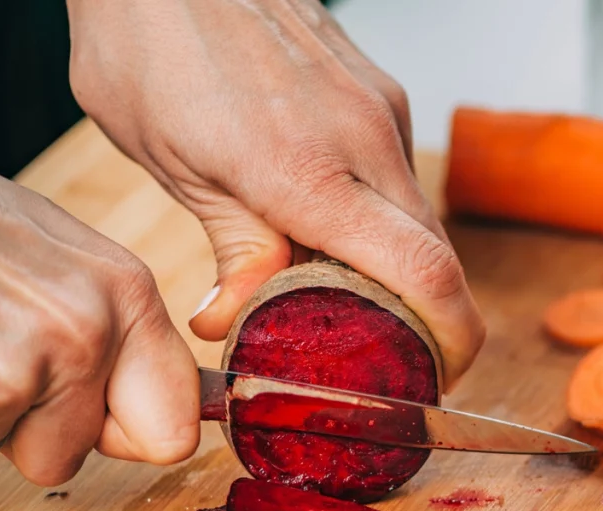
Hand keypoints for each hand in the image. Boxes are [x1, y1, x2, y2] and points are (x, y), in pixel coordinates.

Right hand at [0, 162, 198, 484]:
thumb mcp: (61, 258)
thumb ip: (112, 329)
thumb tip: (154, 409)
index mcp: (127, 294)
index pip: (174, 432)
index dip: (123, 437)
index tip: (94, 419)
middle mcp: (90, 330)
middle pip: (74, 454)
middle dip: (35, 432)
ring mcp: (25, 363)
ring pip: (13, 451)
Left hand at [66, 0, 484, 386]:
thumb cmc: (152, 42)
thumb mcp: (172, 161)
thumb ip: (234, 243)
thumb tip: (238, 316)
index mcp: (308, 170)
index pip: (424, 272)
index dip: (451, 338)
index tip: (440, 377)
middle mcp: (366, 138)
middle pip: (438, 257)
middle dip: (430, 320)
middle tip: (390, 359)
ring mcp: (381, 109)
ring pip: (421, 219)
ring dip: (400, 270)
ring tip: (342, 290)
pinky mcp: (379, 92)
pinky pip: (400, 176)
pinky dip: (382, 219)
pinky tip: (331, 223)